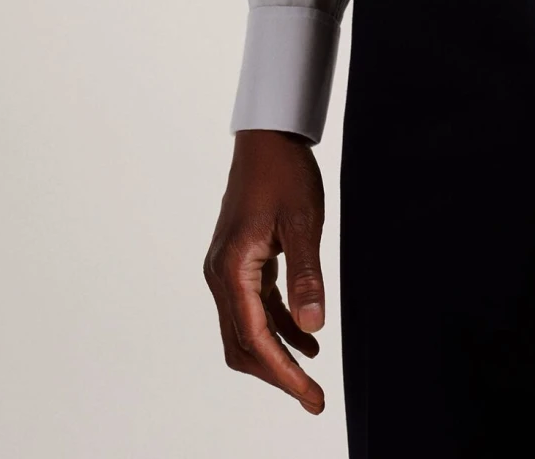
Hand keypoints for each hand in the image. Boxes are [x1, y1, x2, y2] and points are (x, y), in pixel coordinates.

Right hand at [204, 129, 327, 414]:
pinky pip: (256, 308)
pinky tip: (308, 338)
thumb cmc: (284, 173)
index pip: (255, 338)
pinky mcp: (241, 263)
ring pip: (247, 330)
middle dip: (277, 374)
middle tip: (313, 397)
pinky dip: (279, 327)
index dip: (284, 373)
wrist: (268, 138)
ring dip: (277, 355)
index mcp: (231, 270)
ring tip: (312, 378)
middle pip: (243, 345)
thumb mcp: (303, 222)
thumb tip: (313, 326)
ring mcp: (228, 270)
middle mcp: (221, 276)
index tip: (311, 396)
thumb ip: (306, 274)